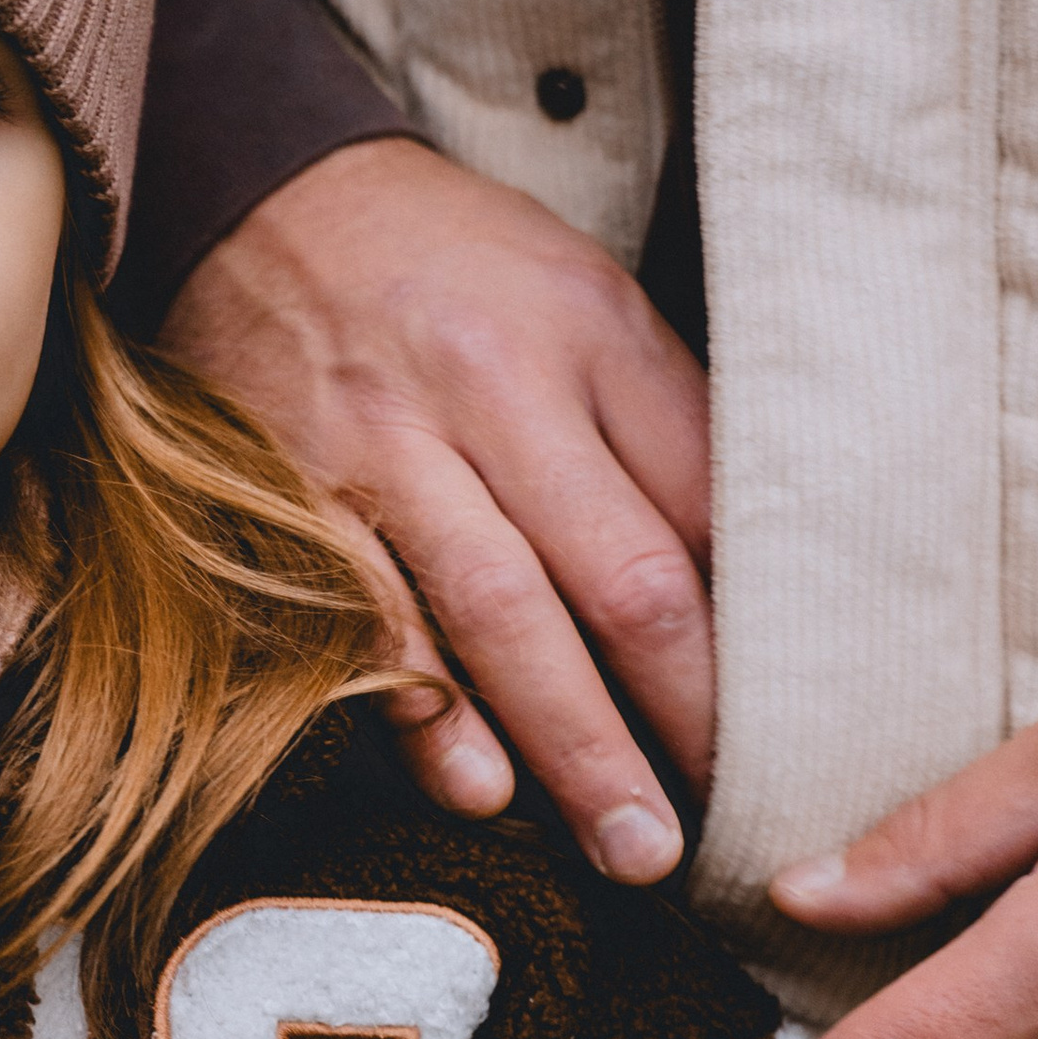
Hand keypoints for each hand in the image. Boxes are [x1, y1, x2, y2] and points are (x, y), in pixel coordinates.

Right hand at [160, 140, 710, 881]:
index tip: (780, 731)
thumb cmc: (443, 266)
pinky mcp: (292, 491)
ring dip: (572, 742)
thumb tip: (738, 578)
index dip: (751, 633)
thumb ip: (655, 422)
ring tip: (628, 845)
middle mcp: (496, 388)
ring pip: (500, 611)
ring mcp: (388, 445)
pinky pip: (366, 619)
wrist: (257, 193)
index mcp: (590, 335)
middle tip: (725, 827)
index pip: (702, 506)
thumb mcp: (578, 298)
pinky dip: (422, 709)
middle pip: (621, 573)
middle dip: (682, 716)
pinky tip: (474, 785)